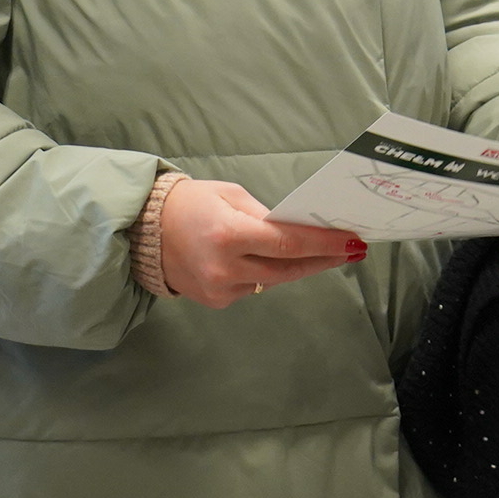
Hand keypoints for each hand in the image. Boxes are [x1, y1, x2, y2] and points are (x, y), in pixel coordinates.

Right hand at [155, 178, 362, 308]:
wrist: (145, 232)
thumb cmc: (191, 204)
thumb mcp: (231, 195)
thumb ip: (266, 215)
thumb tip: (301, 230)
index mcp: (229, 234)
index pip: (288, 243)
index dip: (325, 244)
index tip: (353, 241)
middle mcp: (225, 268)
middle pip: (289, 269)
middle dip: (323, 259)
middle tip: (351, 250)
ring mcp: (221, 290)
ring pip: (273, 280)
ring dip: (297, 266)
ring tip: (320, 252)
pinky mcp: (218, 302)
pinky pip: (254, 287)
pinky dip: (265, 273)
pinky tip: (266, 260)